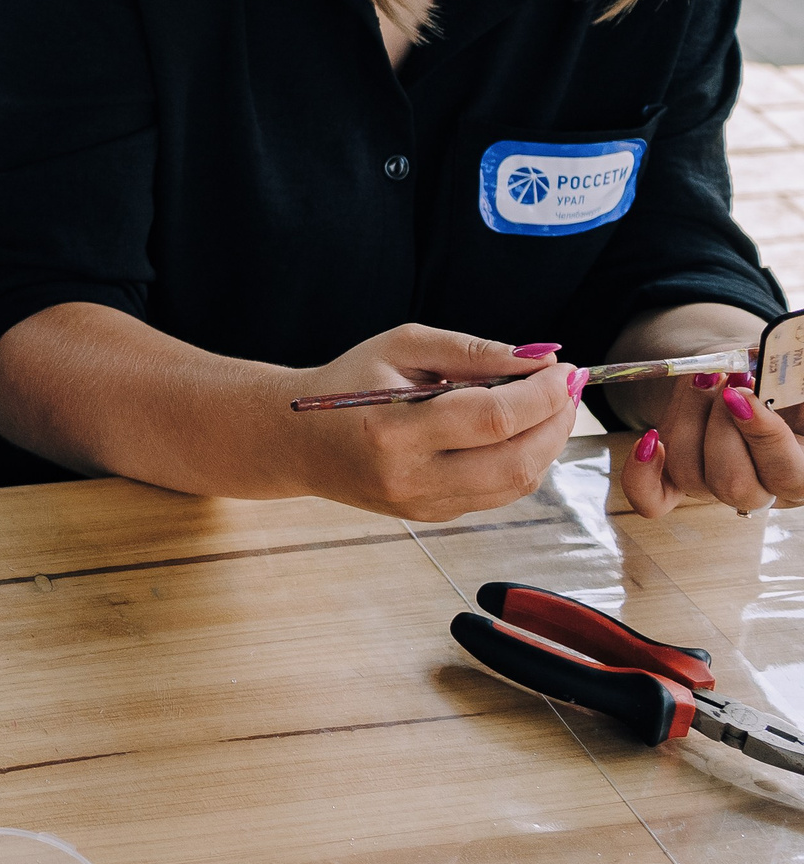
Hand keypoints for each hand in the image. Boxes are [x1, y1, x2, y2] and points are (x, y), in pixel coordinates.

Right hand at [286, 325, 578, 521]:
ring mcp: (424, 505)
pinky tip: (519, 431)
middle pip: (517, 460)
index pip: (494, 418)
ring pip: (517, 484)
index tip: (563, 366)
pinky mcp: (433, 516)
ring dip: (548, 443)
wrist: (296, 439)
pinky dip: (523, 460)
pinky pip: (498, 492)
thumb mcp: (400, 347)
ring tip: (551, 406)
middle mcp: (411, 479)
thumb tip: (539, 360)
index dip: (542, 393)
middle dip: (557, 420)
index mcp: (394, 432)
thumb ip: (470, 350)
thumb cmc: (346, 383)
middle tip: (568, 385)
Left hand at [620, 369, 803, 517]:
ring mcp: (715, 490)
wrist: (737, 376)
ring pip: (691, 476)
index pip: (790, 475)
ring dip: (689, 419)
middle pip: (735, 484)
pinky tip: (650, 440)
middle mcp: (762, 490)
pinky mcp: (676, 484)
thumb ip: (783, 379)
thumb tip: (771, 369)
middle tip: (724, 382)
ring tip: (702, 380)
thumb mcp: (785, 374)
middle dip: (722, 426)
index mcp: (801, 471)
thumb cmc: (773, 377)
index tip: (743, 395)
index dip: (766, 437)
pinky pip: (652, 501)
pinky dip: (642, 475)